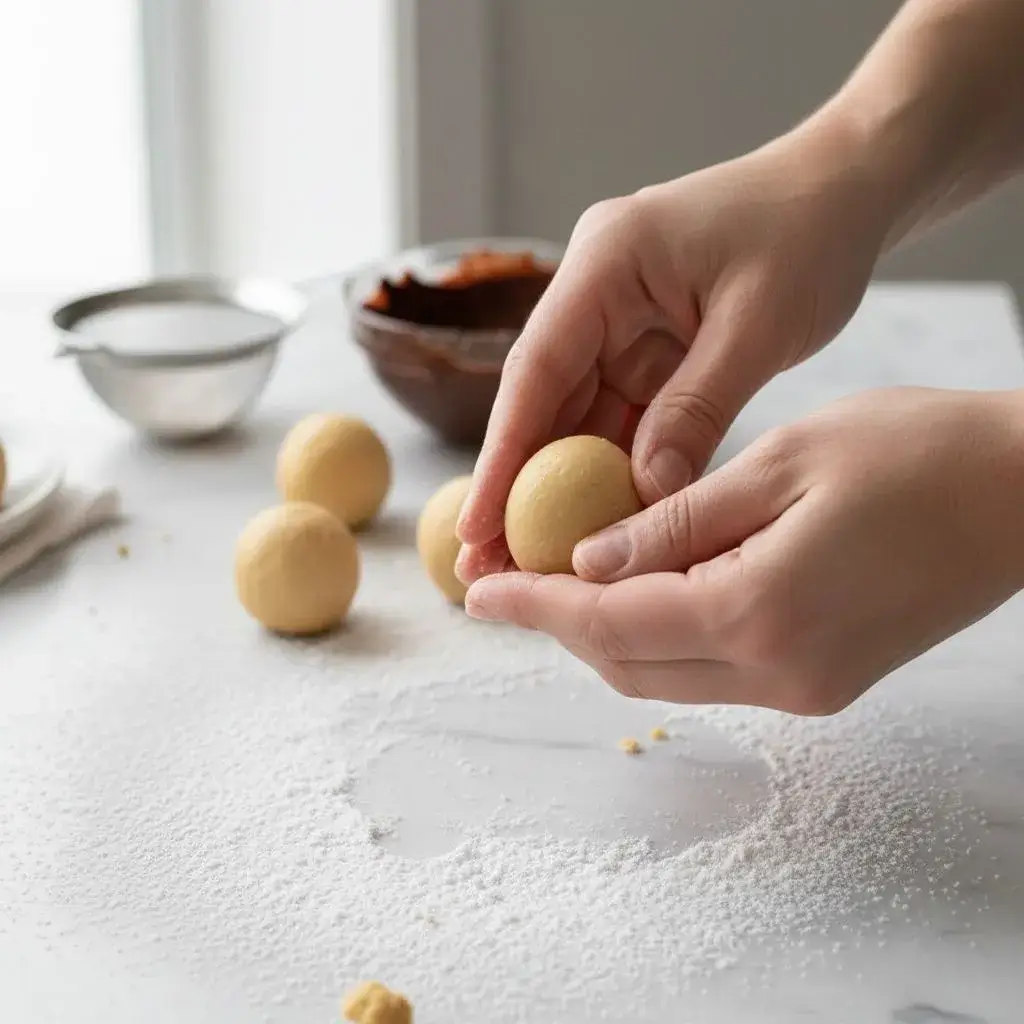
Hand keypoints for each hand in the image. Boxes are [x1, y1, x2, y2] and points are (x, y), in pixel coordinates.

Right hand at [456, 115, 889, 581]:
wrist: (845, 190)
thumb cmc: (809, 233)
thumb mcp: (758, 324)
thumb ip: (696, 409)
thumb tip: (644, 493)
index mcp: (606, 262)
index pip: (537, 369)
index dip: (502, 454)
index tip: (476, 523)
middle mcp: (596, 293)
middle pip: (542, 400)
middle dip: (517, 485)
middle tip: (486, 564)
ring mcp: (617, 321)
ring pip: (575, 416)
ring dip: (558, 487)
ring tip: (530, 560)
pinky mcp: (645, 347)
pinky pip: (618, 417)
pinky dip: (609, 468)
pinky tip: (594, 523)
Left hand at [463, 388, 1023, 714]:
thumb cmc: (915, 453)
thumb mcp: (780, 464)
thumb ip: (678, 521)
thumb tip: (590, 557)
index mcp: (761, 611)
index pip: (612, 621)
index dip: (536, 605)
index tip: (479, 591)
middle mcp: (780, 672)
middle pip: (629, 665)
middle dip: (560, 624)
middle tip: (507, 583)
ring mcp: (807, 687)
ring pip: (666, 674)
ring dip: (605, 632)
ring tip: (557, 580)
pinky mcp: (825, 680)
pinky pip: (711, 669)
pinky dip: (659, 634)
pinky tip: (638, 587)